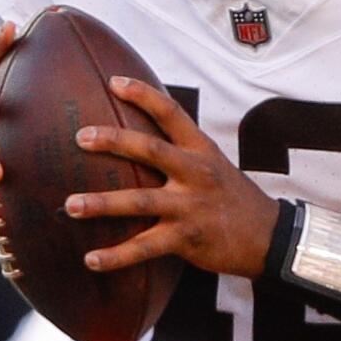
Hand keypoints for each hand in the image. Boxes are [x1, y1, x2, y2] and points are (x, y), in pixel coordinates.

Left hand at [66, 76, 280, 278]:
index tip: (114, 82)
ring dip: (102, 204)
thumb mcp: (215, 165)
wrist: (269, 237)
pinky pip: (145, 247)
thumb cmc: (233, 198)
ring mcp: (190, 206)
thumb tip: (141, 141)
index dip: (143, 95)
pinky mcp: (187, 238)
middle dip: (113, 142)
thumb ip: (182, 153)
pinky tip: (91, 259)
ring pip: (140, 202)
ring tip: (71, 205)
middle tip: (81, 137)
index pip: (171, 113)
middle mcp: (195, 173)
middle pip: (150, 150)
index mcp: (201, 150)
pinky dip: (116, 255)